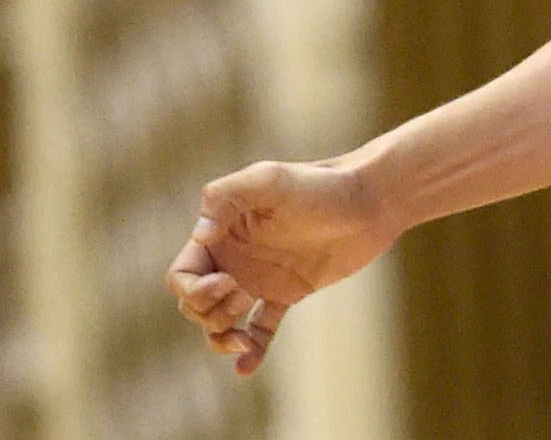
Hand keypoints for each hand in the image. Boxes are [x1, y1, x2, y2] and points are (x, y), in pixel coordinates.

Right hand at [165, 159, 400, 374]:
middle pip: (195, 304)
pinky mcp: (287, 293)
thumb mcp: (270, 180)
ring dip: (223, 338)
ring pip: (221, 322)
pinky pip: (260, 329)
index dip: (194, 289)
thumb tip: (200, 236)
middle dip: (210, 313)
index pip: (182, 274)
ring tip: (245, 341)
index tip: (229, 283)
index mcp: (221, 232)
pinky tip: (246, 369)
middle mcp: (234, 257)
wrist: (368, 203)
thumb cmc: (319, 185)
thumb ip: (228, 197)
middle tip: (245, 296)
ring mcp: (259, 278)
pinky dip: (252, 352)